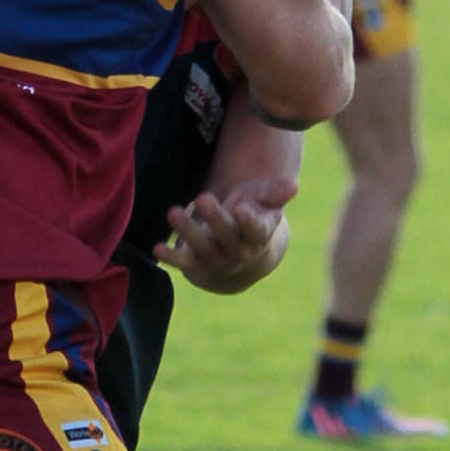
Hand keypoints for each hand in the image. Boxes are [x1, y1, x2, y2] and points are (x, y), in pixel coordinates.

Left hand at [157, 175, 296, 290]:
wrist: (242, 260)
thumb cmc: (252, 220)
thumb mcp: (265, 206)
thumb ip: (274, 193)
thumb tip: (293, 185)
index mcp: (257, 235)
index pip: (256, 229)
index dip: (250, 220)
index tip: (242, 208)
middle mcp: (238, 251)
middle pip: (226, 235)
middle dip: (214, 218)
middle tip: (202, 197)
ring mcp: (216, 260)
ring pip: (202, 247)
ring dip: (187, 231)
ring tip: (173, 212)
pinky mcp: (196, 265)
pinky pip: (183, 263)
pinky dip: (170, 257)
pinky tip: (156, 247)